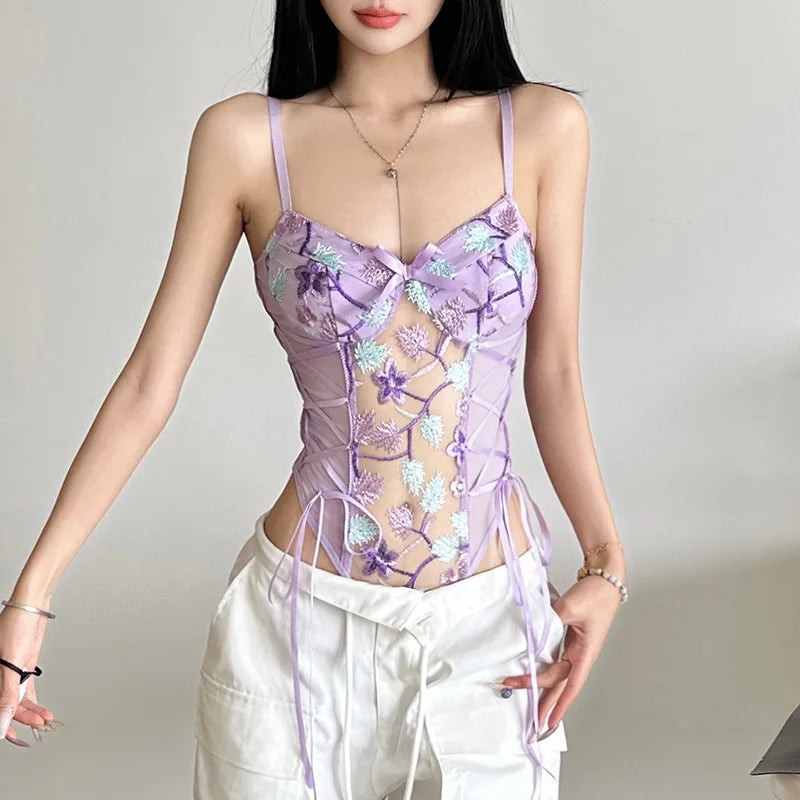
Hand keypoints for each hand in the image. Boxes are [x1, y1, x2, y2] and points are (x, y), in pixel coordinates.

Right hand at [0, 605, 60, 746]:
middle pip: (9, 704)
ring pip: (19, 698)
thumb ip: (7, 695)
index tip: (11, 737)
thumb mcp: (11, 663)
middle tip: (39, 726)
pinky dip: (34, 700)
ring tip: (46, 719)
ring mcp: (11, 671)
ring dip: (32, 710)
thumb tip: (2, 721)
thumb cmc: (16, 626)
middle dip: (23, 718)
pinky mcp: (23, 666)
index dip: (2, 723)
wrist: (31, 606)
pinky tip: (41, 711)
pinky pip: (26, 689)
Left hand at [501, 569, 622, 730]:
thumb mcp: (569, 608)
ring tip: (530, 702)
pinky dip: (544, 668)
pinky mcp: (570, 638)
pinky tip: (534, 673)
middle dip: (547, 703)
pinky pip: (555, 658)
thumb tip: (531, 633)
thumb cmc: (595, 594)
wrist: (604, 578)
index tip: (548, 721)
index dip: (559, 705)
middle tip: (533, 722)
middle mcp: (581, 654)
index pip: (570, 685)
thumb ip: (548, 622)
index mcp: (586, 652)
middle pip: (561, 684)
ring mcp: (576, 647)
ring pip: (557, 673)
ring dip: (543, 687)